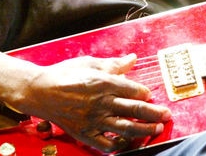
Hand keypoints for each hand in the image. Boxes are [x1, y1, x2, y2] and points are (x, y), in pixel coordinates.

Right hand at [7, 54, 171, 151]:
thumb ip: (114, 64)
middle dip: (154, 113)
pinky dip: (119, 146)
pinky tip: (128, 142)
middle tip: (166, 114)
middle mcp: (101, 102)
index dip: (146, 93)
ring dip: (144, 129)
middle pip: (135, 109)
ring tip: (156, 129)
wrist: (39, 91)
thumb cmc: (64, 74)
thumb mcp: (91, 63)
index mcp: (103, 83)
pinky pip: (106, 144)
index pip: (134, 90)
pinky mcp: (84, 133)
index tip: (151, 95)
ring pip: (125, 128)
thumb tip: (133, 59)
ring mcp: (93, 120)